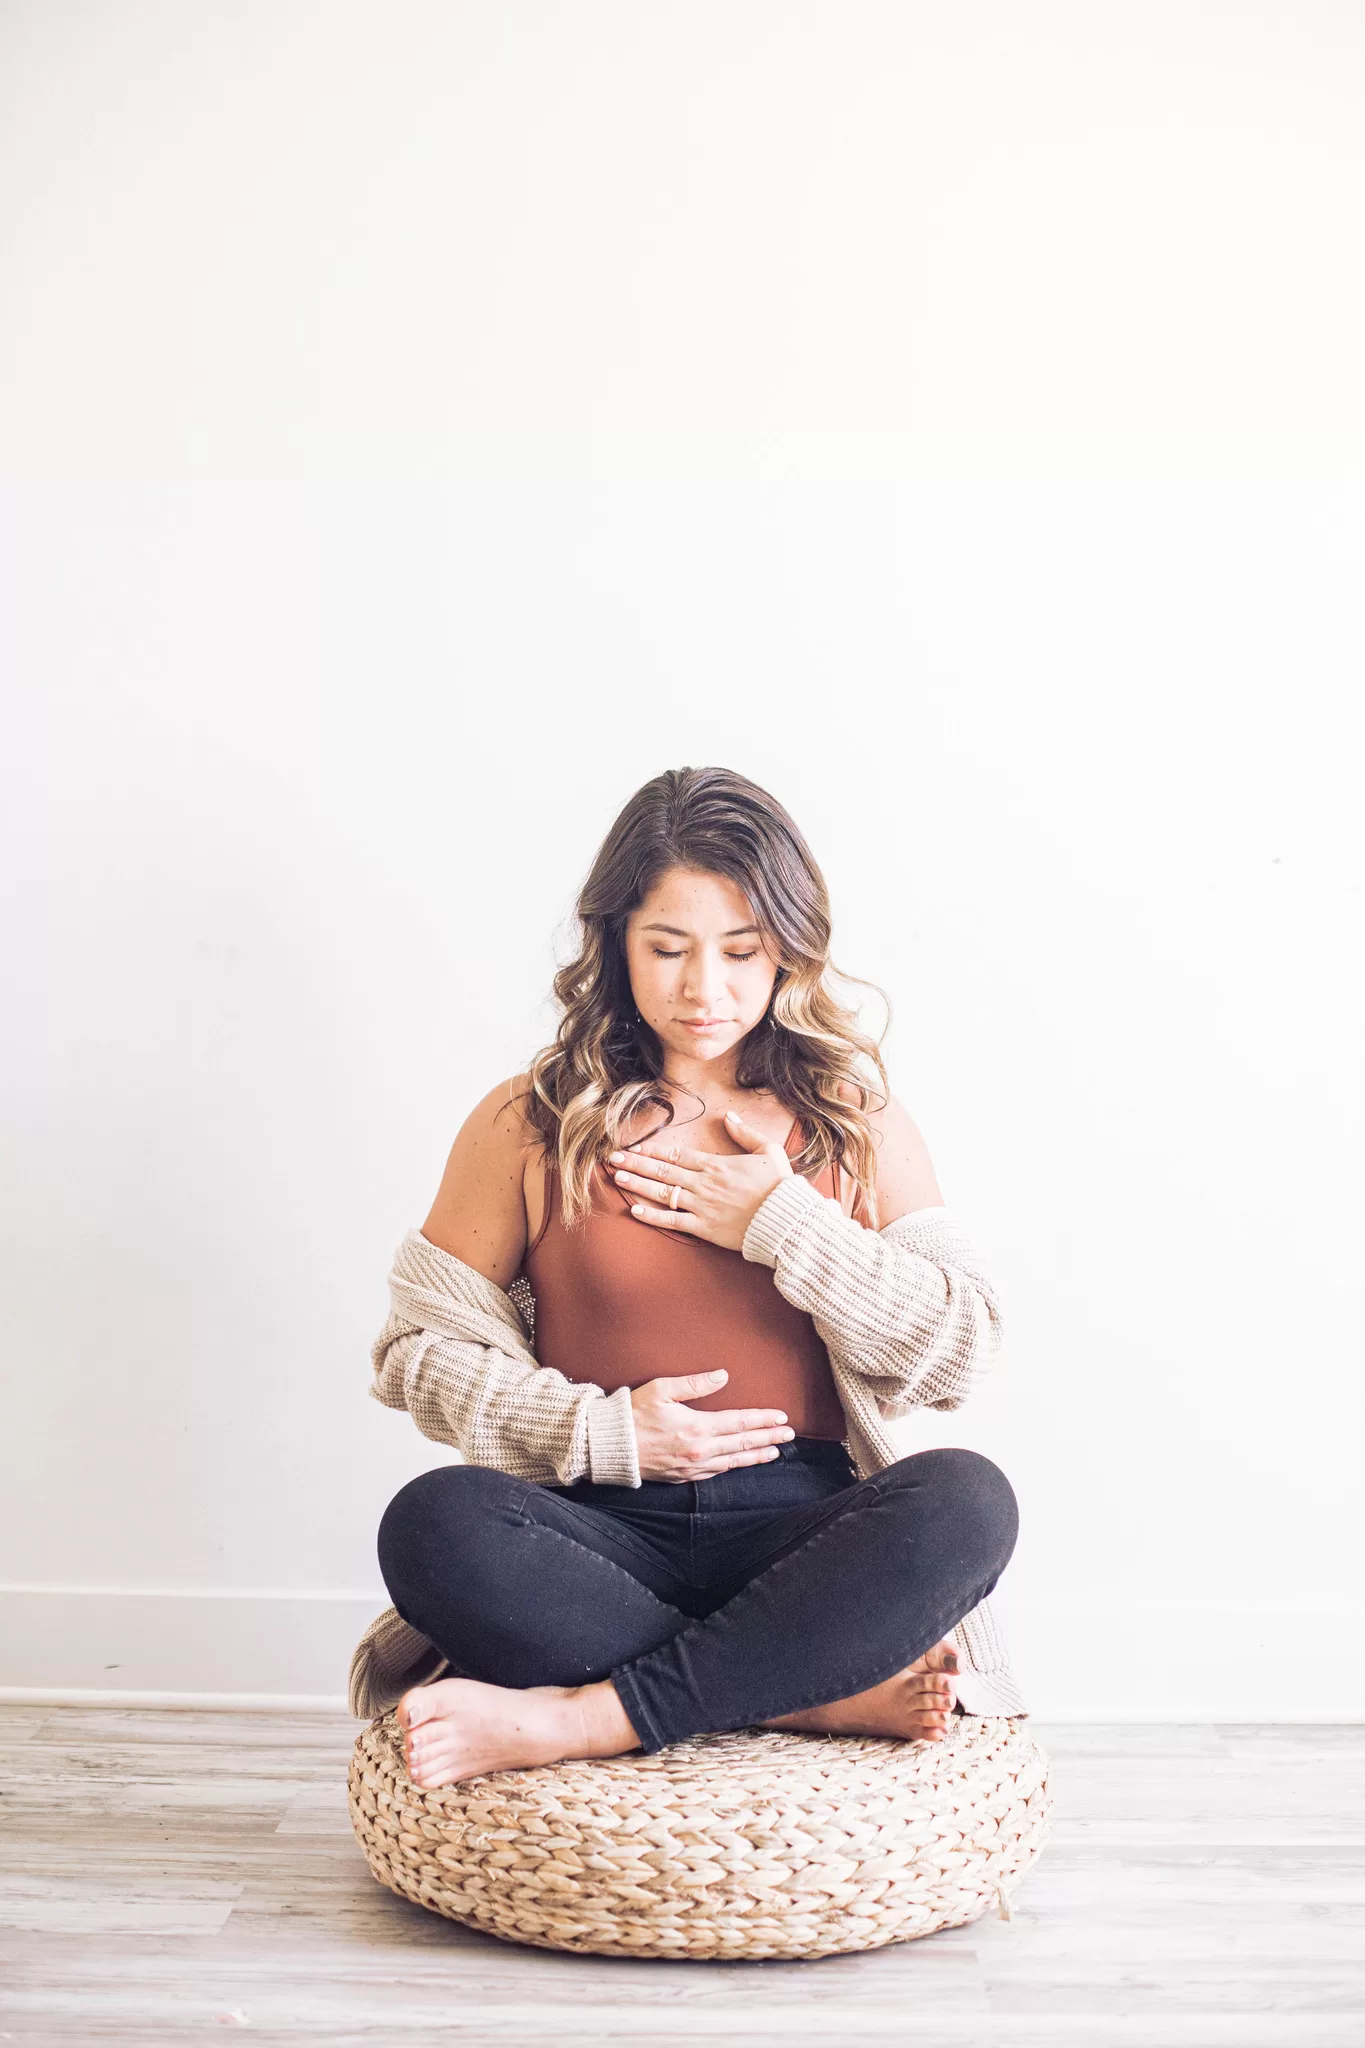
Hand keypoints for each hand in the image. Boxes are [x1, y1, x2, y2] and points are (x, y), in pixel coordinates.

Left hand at [608, 1108, 793, 1249]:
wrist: (785, 1220)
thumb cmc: (779, 1187)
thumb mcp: (768, 1151)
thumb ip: (745, 1133)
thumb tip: (729, 1116)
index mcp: (716, 1164)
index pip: (677, 1153)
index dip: (653, 1149)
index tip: (634, 1145)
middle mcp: (703, 1183)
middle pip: (662, 1170)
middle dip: (635, 1162)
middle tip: (612, 1158)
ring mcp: (701, 1206)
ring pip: (662, 1193)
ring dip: (638, 1184)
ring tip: (617, 1177)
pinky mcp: (703, 1228)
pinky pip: (672, 1221)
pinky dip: (652, 1216)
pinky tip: (635, 1211)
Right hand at [630, 1368, 795, 1480]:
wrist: (611, 1447)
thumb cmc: (633, 1414)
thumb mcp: (662, 1389)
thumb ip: (694, 1383)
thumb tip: (722, 1376)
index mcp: (697, 1427)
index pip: (740, 1422)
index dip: (763, 1420)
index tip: (781, 1418)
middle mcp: (700, 1450)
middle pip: (742, 1444)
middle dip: (768, 1438)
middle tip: (789, 1435)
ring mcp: (693, 1466)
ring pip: (732, 1462)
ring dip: (755, 1456)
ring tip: (773, 1452)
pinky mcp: (683, 1476)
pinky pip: (715, 1472)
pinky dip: (732, 1467)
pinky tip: (739, 1463)